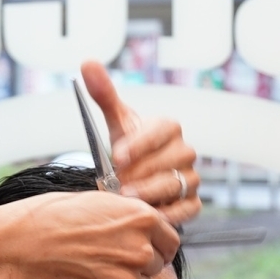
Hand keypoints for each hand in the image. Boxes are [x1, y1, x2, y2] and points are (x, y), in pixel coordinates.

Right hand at [0, 190, 178, 278]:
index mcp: (142, 217)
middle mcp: (141, 249)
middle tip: (106, 264)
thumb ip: (127, 217)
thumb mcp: (97, 201)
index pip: (170, 240)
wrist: (17, 246)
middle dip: (139, 268)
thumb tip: (143, 230)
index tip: (137, 248)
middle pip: (159, 267)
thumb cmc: (47, 219)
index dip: (154, 245)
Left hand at [80, 60, 201, 226]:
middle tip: (117, 183)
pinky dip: (168, 214)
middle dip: (142, 172)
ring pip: (177, 185)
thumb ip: (104, 94)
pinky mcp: (192, 202)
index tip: (117, 156)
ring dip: (151, 193)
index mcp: (168, 128)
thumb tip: (87, 63)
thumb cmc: (128, 145)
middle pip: (169, 162)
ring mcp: (190, 178)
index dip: (140, 144)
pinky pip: (187, 210)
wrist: (137, 174)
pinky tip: (147, 215)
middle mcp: (184, 152)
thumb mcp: (115, 121)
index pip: (160, 132)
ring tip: (126, 198)